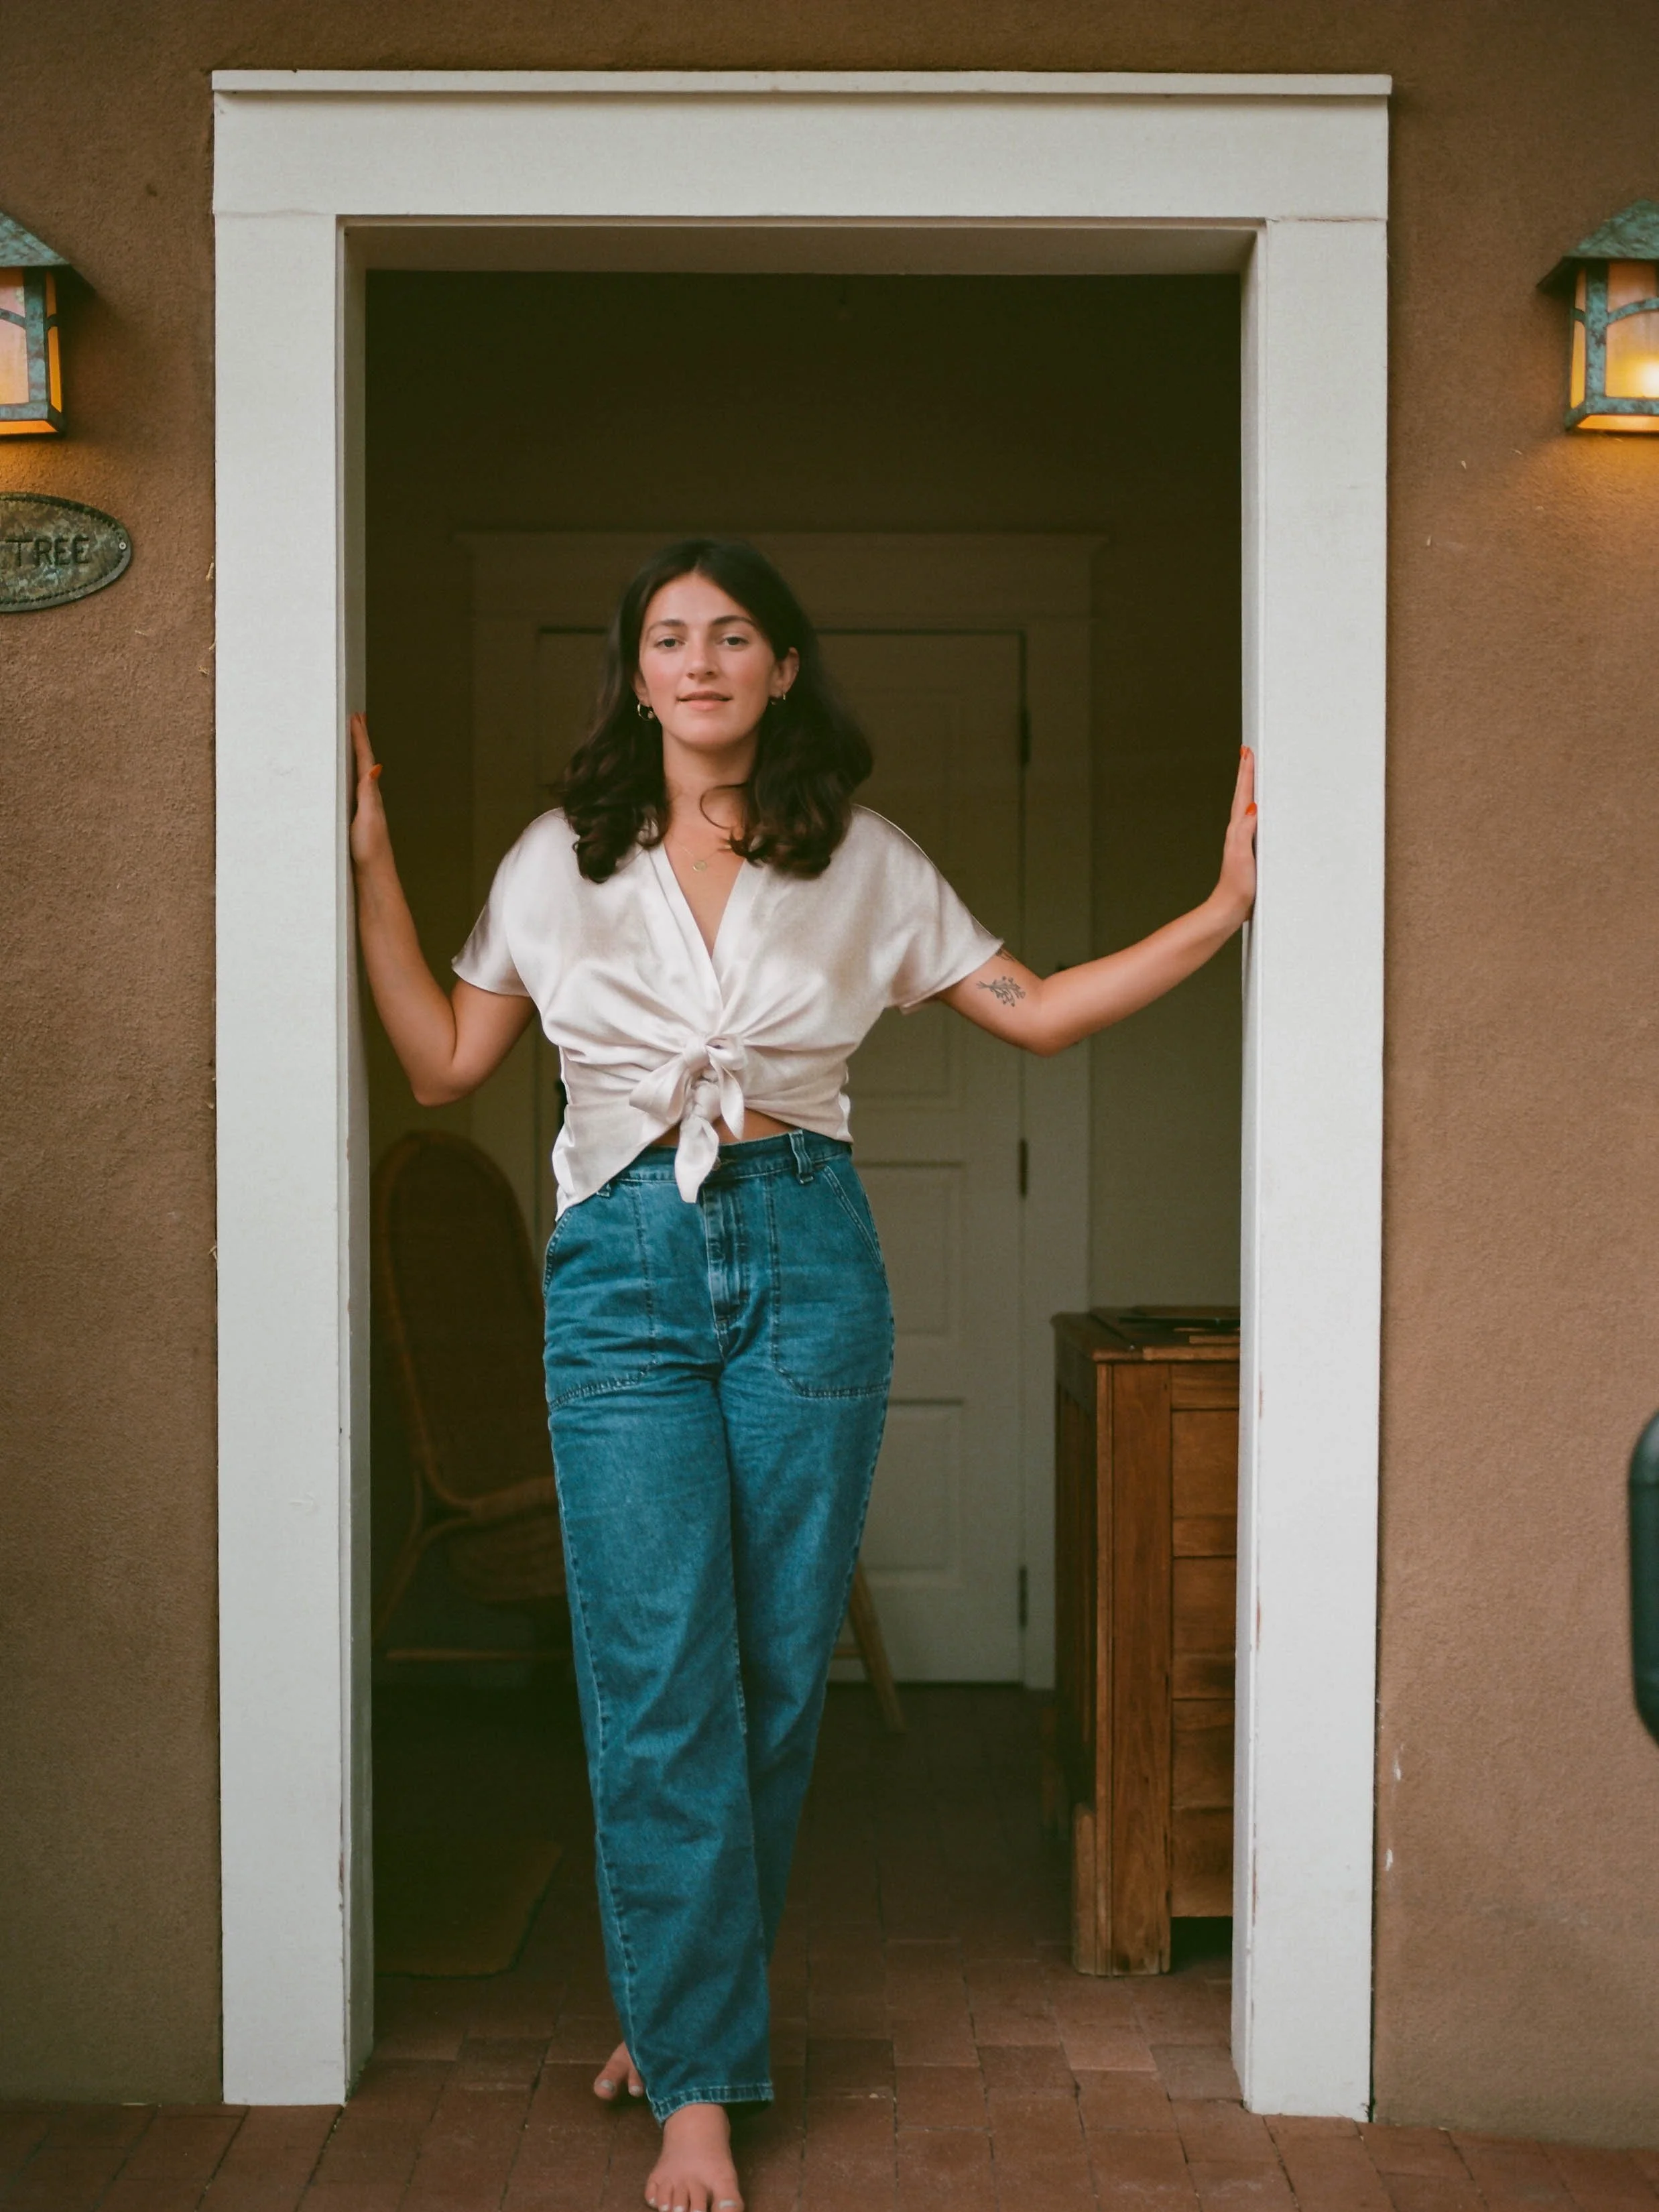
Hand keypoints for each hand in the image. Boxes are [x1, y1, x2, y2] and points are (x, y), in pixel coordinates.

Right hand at [349, 712, 388, 868]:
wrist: (373, 875)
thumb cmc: (370, 850)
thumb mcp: (368, 818)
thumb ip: (369, 793)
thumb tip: (375, 766)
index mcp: (371, 795)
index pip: (365, 760)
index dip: (360, 738)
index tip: (356, 717)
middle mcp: (370, 798)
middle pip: (365, 761)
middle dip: (361, 739)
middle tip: (358, 718)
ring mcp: (365, 808)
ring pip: (360, 772)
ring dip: (358, 753)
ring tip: (355, 738)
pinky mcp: (358, 818)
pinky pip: (355, 787)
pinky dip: (353, 773)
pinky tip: (352, 776)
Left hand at [1212, 745, 1256, 927]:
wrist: (1231, 908)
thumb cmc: (1237, 886)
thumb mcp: (1242, 856)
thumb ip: (1245, 831)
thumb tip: (1252, 806)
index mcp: (1238, 829)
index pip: (1243, 794)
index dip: (1246, 773)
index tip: (1247, 752)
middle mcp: (1239, 832)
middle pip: (1244, 795)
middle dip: (1247, 774)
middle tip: (1249, 753)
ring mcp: (1244, 841)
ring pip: (1249, 806)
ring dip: (1251, 788)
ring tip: (1254, 773)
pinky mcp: (1250, 851)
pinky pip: (1256, 822)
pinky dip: (1259, 809)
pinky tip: (1263, 811)